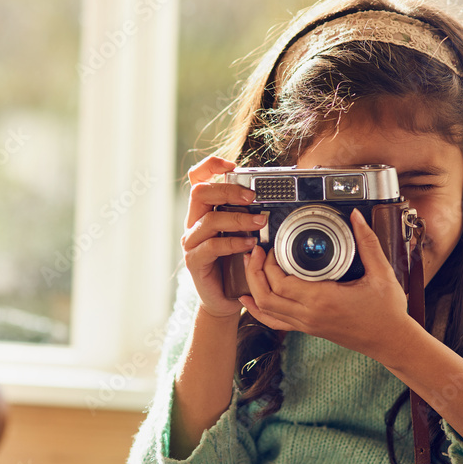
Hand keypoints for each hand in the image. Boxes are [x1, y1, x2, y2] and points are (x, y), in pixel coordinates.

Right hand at [181, 156, 267, 318]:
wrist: (225, 298)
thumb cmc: (235, 263)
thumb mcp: (243, 233)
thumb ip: (248, 214)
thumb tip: (271, 195)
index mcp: (203, 211)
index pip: (197, 179)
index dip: (210, 166)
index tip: (231, 165)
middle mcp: (194, 223)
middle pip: (200, 192)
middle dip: (228, 190)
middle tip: (252, 196)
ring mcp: (192, 242)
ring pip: (209, 219)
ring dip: (238, 218)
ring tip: (259, 222)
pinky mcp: (195, 261)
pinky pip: (213, 246)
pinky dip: (234, 242)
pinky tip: (249, 244)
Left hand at [239, 207, 419, 364]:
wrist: (391, 341)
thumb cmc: (388, 311)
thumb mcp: (382, 273)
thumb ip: (367, 243)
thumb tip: (356, 216)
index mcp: (323, 300)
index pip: (281, 283)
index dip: (268, 264)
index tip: (271, 247)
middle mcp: (310, 315)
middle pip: (266, 296)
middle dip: (255, 272)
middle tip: (256, 251)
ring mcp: (306, 325)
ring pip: (266, 310)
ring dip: (254, 287)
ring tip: (251, 265)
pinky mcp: (307, 329)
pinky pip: (274, 322)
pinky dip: (257, 311)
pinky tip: (247, 299)